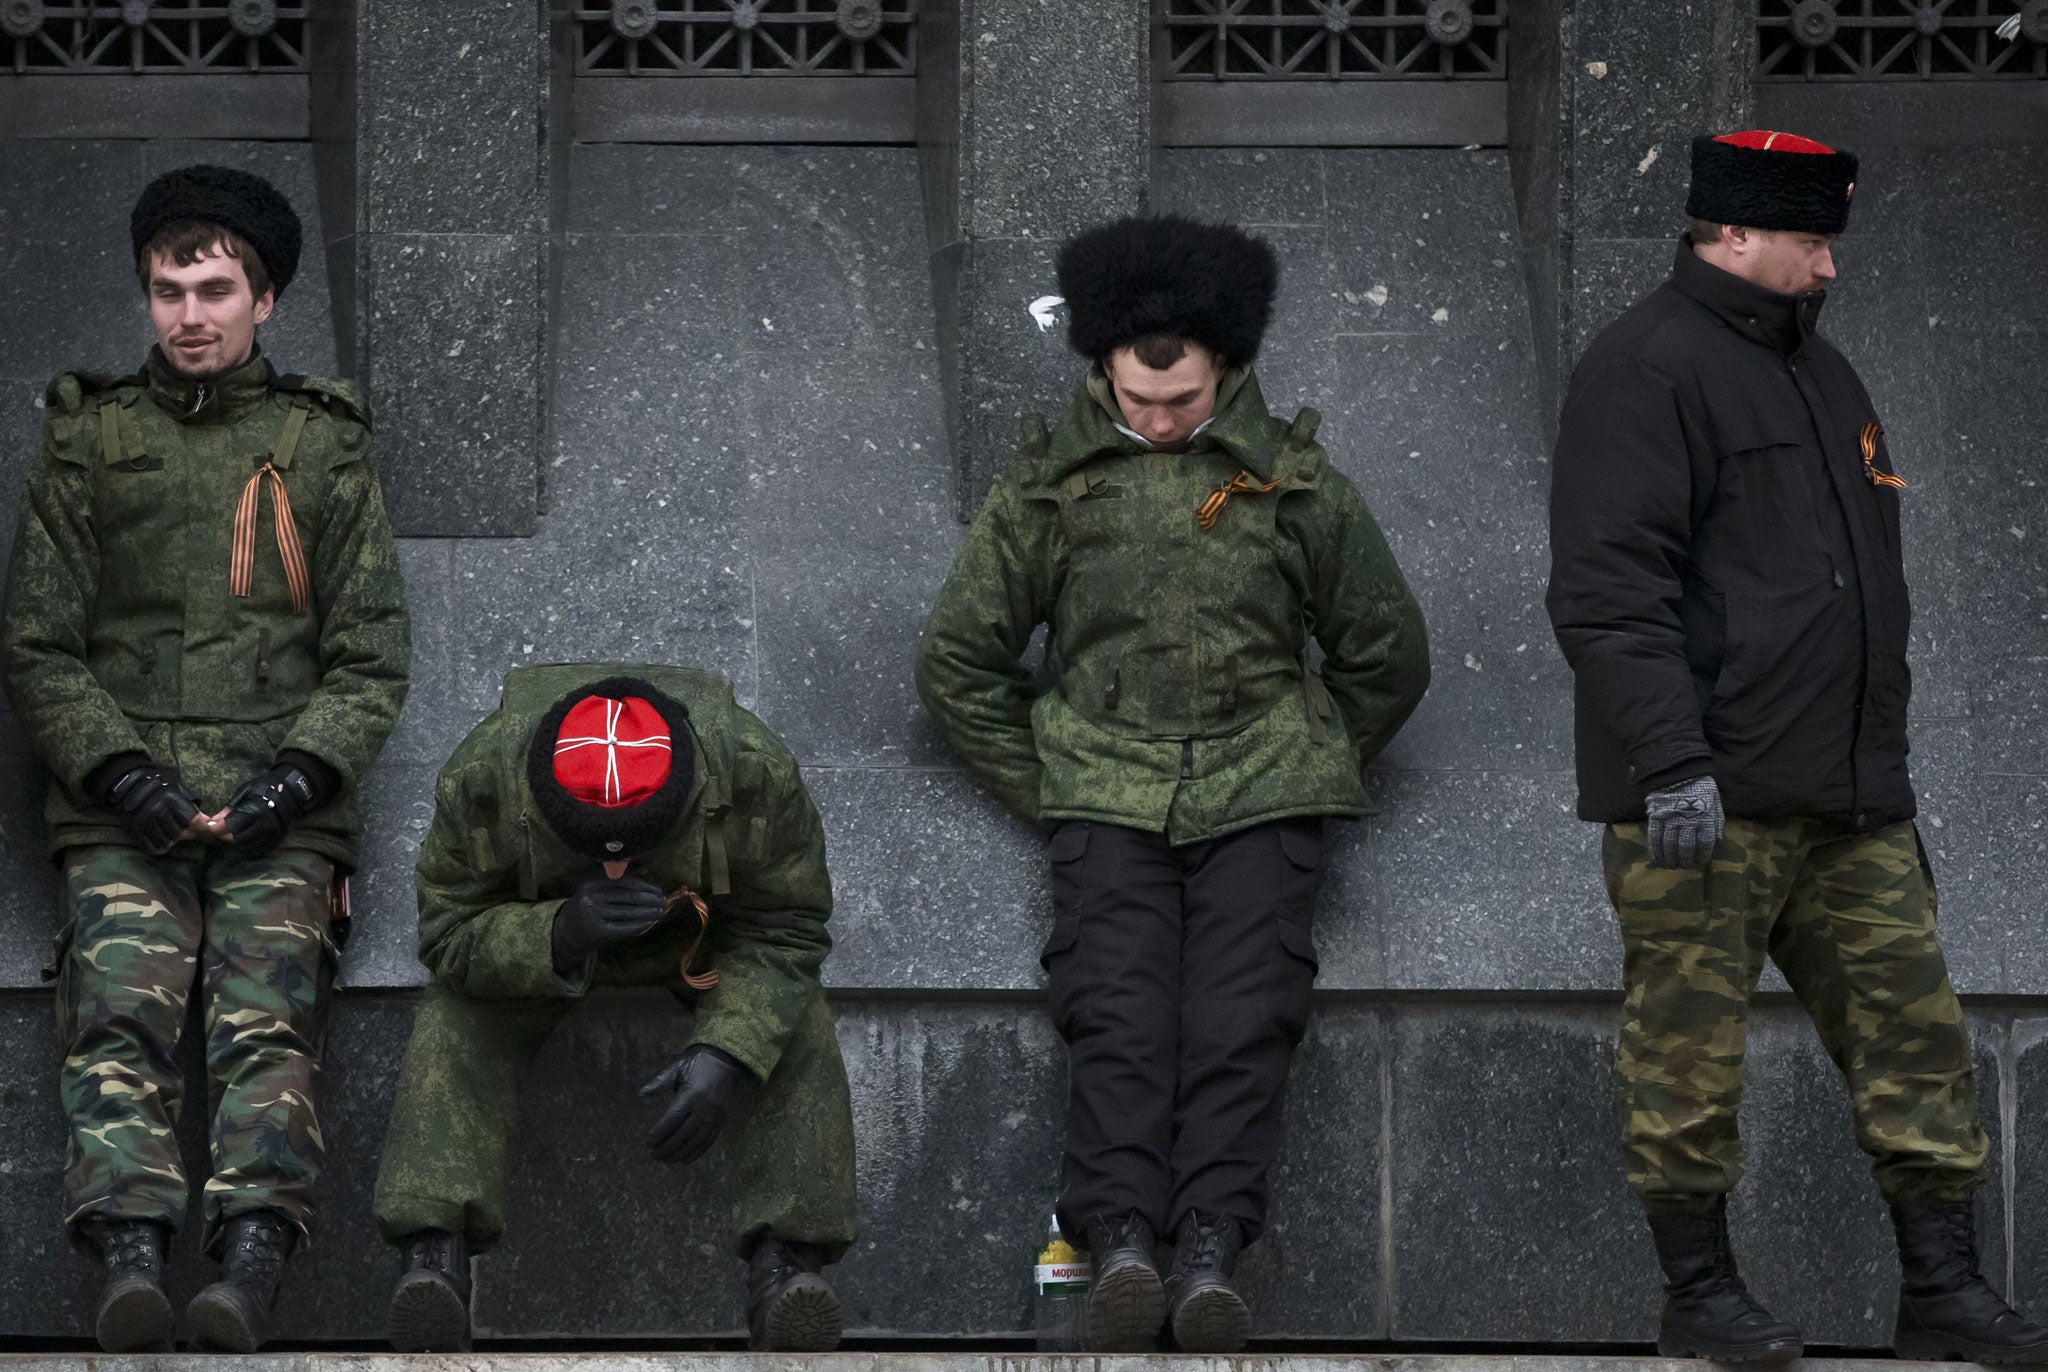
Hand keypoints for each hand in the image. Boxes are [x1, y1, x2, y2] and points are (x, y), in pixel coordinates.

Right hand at [105, 765, 202, 854]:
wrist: (127, 786)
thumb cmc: (158, 787)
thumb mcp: (177, 791)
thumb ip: (192, 807)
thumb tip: (209, 821)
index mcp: (171, 799)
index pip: (193, 820)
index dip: (201, 827)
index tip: (202, 828)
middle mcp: (158, 811)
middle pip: (181, 833)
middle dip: (187, 833)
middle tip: (187, 830)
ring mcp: (145, 822)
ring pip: (168, 842)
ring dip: (174, 840)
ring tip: (173, 833)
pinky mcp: (135, 831)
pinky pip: (152, 848)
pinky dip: (160, 848)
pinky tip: (162, 840)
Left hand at [220, 762, 321, 857]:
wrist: (293, 791)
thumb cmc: (267, 787)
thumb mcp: (246, 791)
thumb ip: (230, 807)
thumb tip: (213, 820)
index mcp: (256, 811)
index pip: (231, 827)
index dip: (217, 829)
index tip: (210, 826)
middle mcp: (265, 826)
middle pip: (237, 840)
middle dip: (225, 837)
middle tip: (220, 830)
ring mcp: (272, 834)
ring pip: (246, 847)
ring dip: (235, 842)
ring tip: (231, 833)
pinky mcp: (277, 840)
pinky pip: (257, 849)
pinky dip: (247, 845)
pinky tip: (244, 837)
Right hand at [551, 873, 666, 973]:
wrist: (568, 931)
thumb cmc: (591, 908)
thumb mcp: (598, 890)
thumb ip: (619, 879)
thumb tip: (646, 869)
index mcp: (592, 884)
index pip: (623, 882)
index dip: (644, 885)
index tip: (658, 890)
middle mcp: (590, 898)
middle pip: (627, 897)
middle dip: (649, 899)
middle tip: (663, 901)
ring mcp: (592, 915)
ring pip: (626, 912)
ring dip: (647, 913)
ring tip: (660, 912)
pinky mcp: (596, 931)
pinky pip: (621, 928)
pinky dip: (637, 926)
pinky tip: (649, 924)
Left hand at [640, 1044, 741, 1164]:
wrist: (725, 1059)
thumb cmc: (697, 1062)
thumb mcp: (678, 1066)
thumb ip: (660, 1080)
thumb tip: (642, 1094)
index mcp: (691, 1095)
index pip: (672, 1119)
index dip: (660, 1133)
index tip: (648, 1142)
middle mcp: (704, 1108)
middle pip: (683, 1134)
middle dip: (667, 1147)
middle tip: (654, 1155)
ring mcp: (714, 1115)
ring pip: (696, 1140)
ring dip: (680, 1153)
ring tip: (666, 1160)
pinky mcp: (721, 1119)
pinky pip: (709, 1140)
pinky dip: (698, 1152)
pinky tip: (686, 1160)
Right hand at [1646, 774, 1723, 868]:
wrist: (1679, 771)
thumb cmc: (1701, 788)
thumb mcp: (1715, 802)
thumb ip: (1716, 822)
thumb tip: (1715, 840)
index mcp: (1705, 818)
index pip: (1704, 844)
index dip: (1701, 856)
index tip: (1699, 862)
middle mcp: (1688, 821)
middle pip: (1686, 847)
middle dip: (1685, 860)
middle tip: (1684, 866)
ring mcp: (1671, 819)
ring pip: (1670, 845)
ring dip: (1670, 858)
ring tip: (1672, 865)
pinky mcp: (1656, 816)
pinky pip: (1655, 836)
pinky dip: (1655, 849)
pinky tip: (1658, 857)